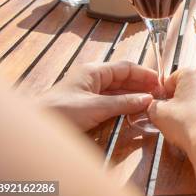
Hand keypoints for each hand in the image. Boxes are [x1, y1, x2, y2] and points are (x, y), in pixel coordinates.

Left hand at [39, 61, 159, 130]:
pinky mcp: (87, 105)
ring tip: (151, 103)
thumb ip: (123, 103)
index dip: (144, 74)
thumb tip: (148, 99)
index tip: (160, 82)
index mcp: (94, 71)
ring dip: (134, 96)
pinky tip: (134, 110)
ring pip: (118, 90)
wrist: (36, 127)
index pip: (126, 67)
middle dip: (141, 85)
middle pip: (123, 78)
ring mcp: (90, 91)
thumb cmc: (62, 111)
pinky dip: (124, 104)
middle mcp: (93, 78)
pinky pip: (111, 101)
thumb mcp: (96, 107)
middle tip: (159, 95)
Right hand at [148, 68, 195, 163]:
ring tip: (184, 123)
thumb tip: (153, 106)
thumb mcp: (158, 113)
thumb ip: (152, 105)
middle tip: (171, 115)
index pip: (171, 79)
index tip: (160, 105)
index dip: (163, 94)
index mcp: (193, 73)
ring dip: (191, 107)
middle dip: (178, 99)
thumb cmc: (187, 124)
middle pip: (187, 87)